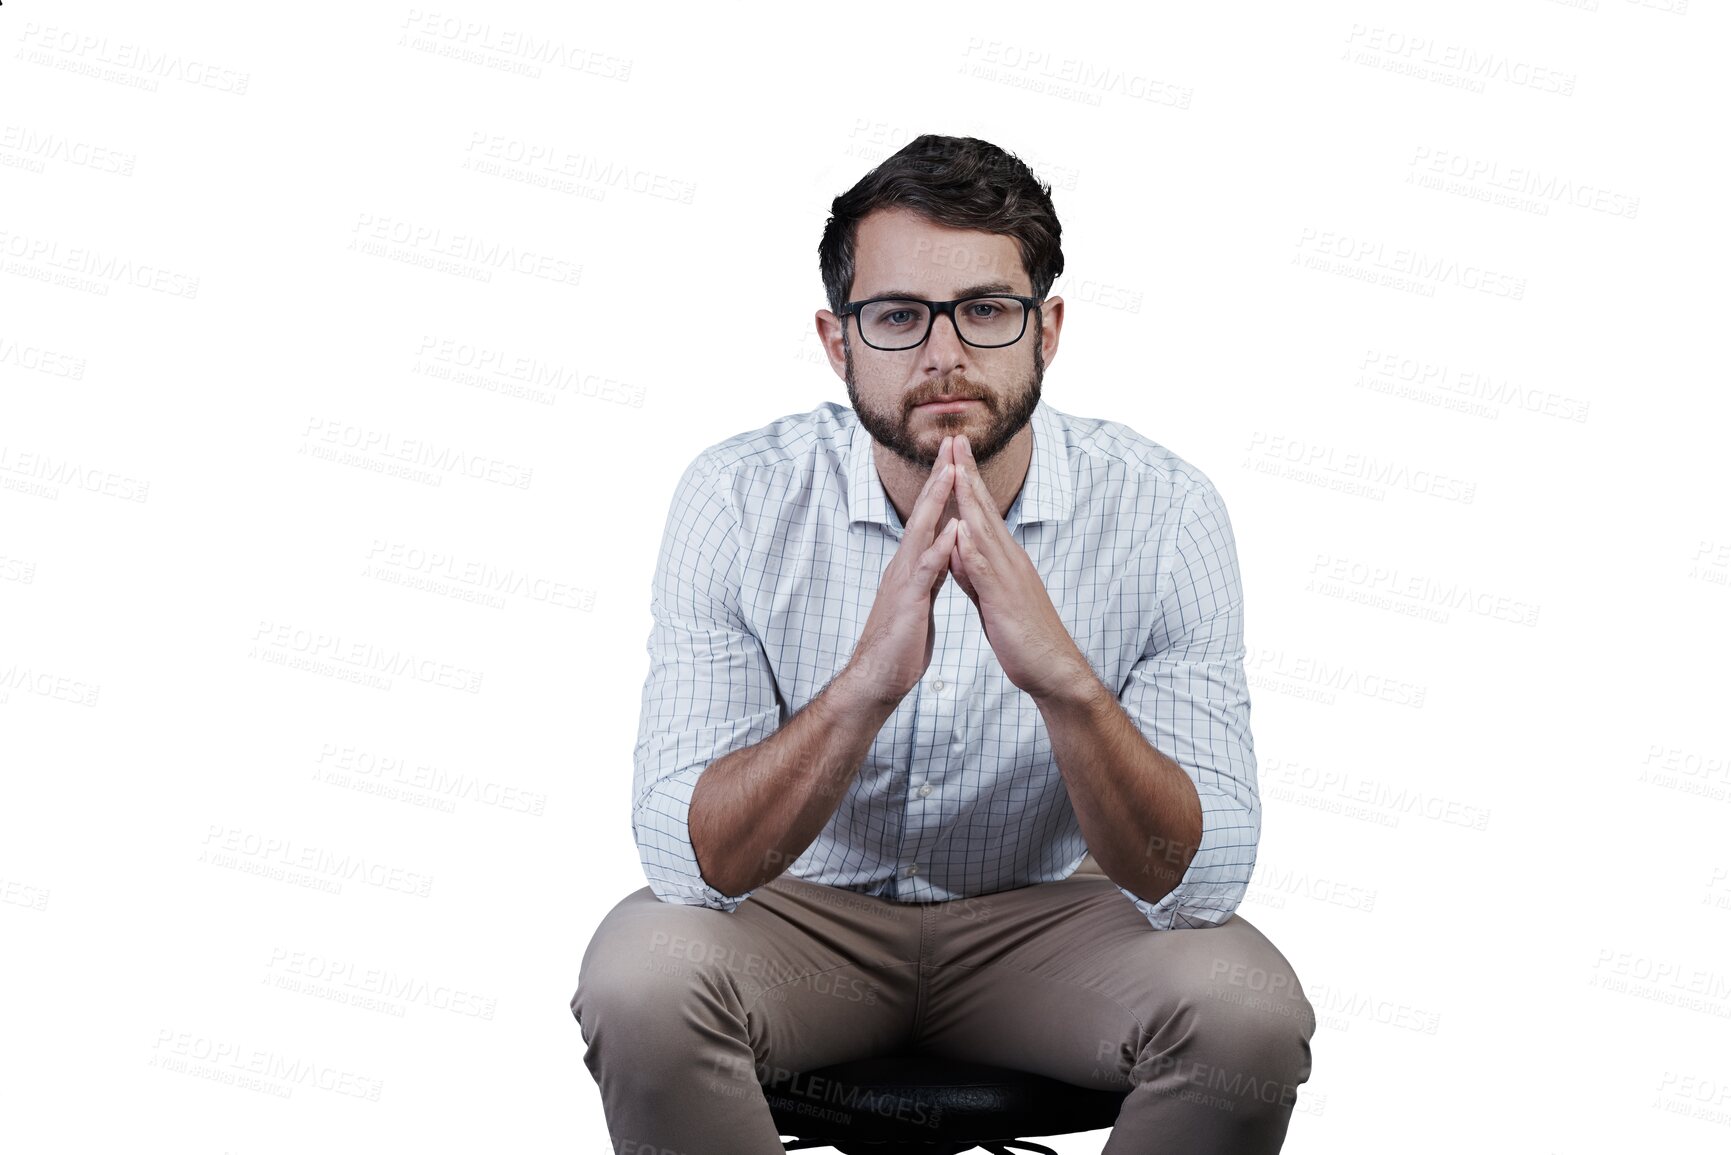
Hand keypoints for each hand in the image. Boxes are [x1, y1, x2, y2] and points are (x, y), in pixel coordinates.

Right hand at [842, 434, 961, 707]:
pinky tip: (954, 529)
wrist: (876, 679)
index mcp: (912, 564)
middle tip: (952, 441)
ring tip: (952, 470)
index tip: (957, 455)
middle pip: (925, 512)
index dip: (943, 485)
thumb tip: (943, 556)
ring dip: (938, 500)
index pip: (931, 516)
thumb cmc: (899, 644)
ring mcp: (905, 580)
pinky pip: (927, 570)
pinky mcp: (909, 602)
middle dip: (940, 476)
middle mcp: (905, 564)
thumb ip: (930, 575)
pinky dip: (941, 548)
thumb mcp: (919, 600)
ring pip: (923, 532)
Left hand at [946, 433, 1092, 702]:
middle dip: (967, 473)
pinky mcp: (1004, 600)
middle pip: (984, 509)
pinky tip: (959, 530)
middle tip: (955, 439)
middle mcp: (1009, 559)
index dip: (967, 481)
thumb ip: (974, 572)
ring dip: (968, 499)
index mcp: (1005, 559)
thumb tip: (957, 548)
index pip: (982, 512)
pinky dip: (971, 549)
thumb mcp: (991, 597)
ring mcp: (1009, 577)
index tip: (954, 452)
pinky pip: (985, 571)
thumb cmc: (1024, 636)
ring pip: (984, 531)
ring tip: (954, 469)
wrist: (1052, 668)